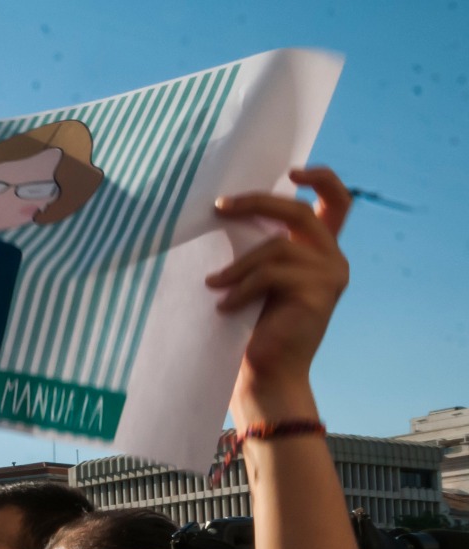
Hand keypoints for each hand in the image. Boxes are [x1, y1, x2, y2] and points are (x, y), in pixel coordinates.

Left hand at [208, 167, 350, 424]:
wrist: (265, 377)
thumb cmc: (249, 330)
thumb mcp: (255, 279)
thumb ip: (258, 247)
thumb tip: (224, 209)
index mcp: (319, 252)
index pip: (336, 202)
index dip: (320, 178)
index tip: (291, 171)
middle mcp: (333, 259)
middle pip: (298, 212)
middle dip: (255, 204)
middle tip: (219, 207)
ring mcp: (331, 275)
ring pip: (277, 247)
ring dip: (238, 265)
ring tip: (212, 285)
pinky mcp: (320, 294)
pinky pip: (272, 275)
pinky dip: (241, 288)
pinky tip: (223, 307)